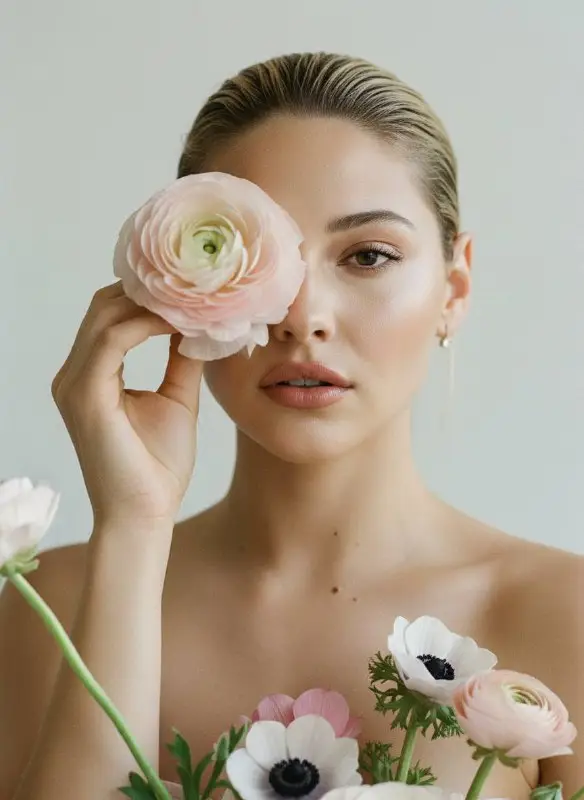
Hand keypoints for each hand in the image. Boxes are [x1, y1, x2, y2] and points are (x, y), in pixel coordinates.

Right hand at [51, 282, 203, 528]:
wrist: (145, 515)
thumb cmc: (158, 466)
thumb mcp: (176, 399)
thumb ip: (181, 359)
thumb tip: (199, 324)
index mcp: (91, 376)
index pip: (111, 317)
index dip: (147, 295)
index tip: (192, 285)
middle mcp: (74, 375)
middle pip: (104, 307)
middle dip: (148, 290)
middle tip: (195, 281)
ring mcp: (74, 383)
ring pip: (105, 316)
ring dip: (150, 302)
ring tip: (193, 296)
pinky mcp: (84, 394)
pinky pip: (112, 340)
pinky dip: (146, 324)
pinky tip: (180, 321)